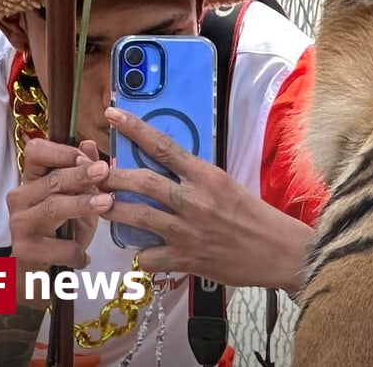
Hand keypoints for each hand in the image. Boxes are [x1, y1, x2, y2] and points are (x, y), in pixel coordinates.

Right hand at [6, 138, 112, 277]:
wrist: (41, 272)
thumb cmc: (63, 229)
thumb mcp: (78, 199)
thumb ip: (83, 173)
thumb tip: (88, 143)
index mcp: (33, 179)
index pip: (36, 152)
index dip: (62, 152)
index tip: (88, 157)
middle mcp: (21, 197)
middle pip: (52, 180)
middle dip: (80, 174)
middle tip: (104, 171)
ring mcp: (19, 224)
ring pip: (53, 208)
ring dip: (81, 204)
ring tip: (106, 203)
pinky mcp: (24, 251)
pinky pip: (57, 247)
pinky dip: (76, 252)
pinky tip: (86, 258)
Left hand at [99, 106, 312, 293]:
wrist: (279, 251)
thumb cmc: (256, 216)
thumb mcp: (228, 186)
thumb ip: (196, 178)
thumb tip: (167, 169)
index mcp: (208, 176)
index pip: (164, 146)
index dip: (134, 129)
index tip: (112, 114)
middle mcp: (195, 200)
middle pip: (142, 181)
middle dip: (111, 175)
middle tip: (93, 171)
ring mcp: (188, 231)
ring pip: (137, 216)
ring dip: (113, 209)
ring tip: (98, 205)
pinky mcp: (186, 259)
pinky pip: (150, 256)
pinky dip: (142, 254)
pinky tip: (143, 251)